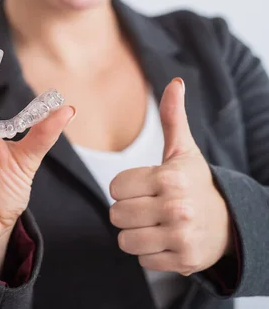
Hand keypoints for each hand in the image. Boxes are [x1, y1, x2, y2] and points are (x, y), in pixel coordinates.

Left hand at [109, 78, 232, 275]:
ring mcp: (181, 236)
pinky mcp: (184, 261)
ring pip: (125, 239)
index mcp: (169, 177)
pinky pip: (142, 259)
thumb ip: (172, 118)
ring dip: (135, 234)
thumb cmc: (195, 183)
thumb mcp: (183, 151)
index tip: (144, 187)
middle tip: (148, 208)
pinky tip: (166, 241)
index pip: (115, 187)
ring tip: (155, 225)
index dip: (124, 188)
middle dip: (127, 211)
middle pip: (116, 214)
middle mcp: (176, 207)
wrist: (229, 222)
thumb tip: (174, 83)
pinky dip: (149, 253)